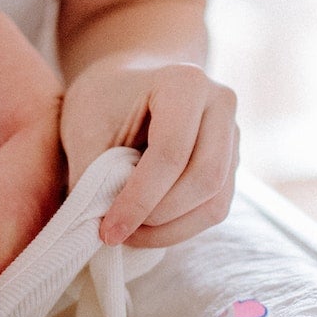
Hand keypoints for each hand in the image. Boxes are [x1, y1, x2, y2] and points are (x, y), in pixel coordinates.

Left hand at [61, 61, 237, 247]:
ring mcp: (232, 134)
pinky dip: (180, 227)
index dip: (138, 199)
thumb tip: (97, 229)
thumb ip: (93, 176)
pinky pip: (214, 208)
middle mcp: (220, 104)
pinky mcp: (231, 162)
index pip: (170, 153)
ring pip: (215, 202)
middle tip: (118, 232)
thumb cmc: (103, 100)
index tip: (107, 230)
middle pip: (204, 179)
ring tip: (131, 233)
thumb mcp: (84, 128)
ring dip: (172, 229)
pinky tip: (147, 226)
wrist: (129, 82)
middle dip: (159, 216)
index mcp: (184, 82)